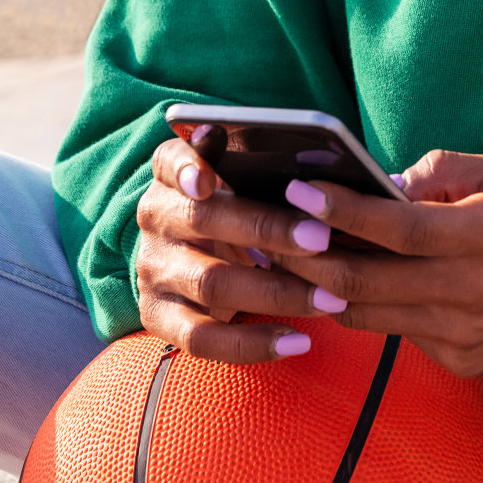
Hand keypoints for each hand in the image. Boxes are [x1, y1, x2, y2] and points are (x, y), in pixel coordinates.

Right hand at [134, 130, 355, 363]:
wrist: (186, 258)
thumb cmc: (230, 207)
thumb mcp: (231, 177)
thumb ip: (241, 159)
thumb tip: (237, 139)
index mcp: (171, 176)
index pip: (170, 160)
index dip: (185, 166)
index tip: (205, 179)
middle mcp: (156, 219)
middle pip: (206, 221)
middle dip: (268, 231)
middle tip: (322, 238)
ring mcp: (154, 270)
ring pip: (212, 283)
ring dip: (276, 293)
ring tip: (329, 299)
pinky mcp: (160, 317)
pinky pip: (204, 338)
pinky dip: (253, 343)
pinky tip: (296, 341)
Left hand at [274, 150, 482, 376]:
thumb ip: (448, 172)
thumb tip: (386, 180)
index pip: (398, 227)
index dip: (342, 211)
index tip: (296, 188)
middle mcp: (470, 291)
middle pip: (366, 281)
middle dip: (305, 256)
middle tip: (263, 228)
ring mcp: (460, 334)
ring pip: (366, 314)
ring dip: (318, 287)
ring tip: (279, 254)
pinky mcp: (457, 361)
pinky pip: (394, 330)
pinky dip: (363, 306)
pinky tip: (335, 283)